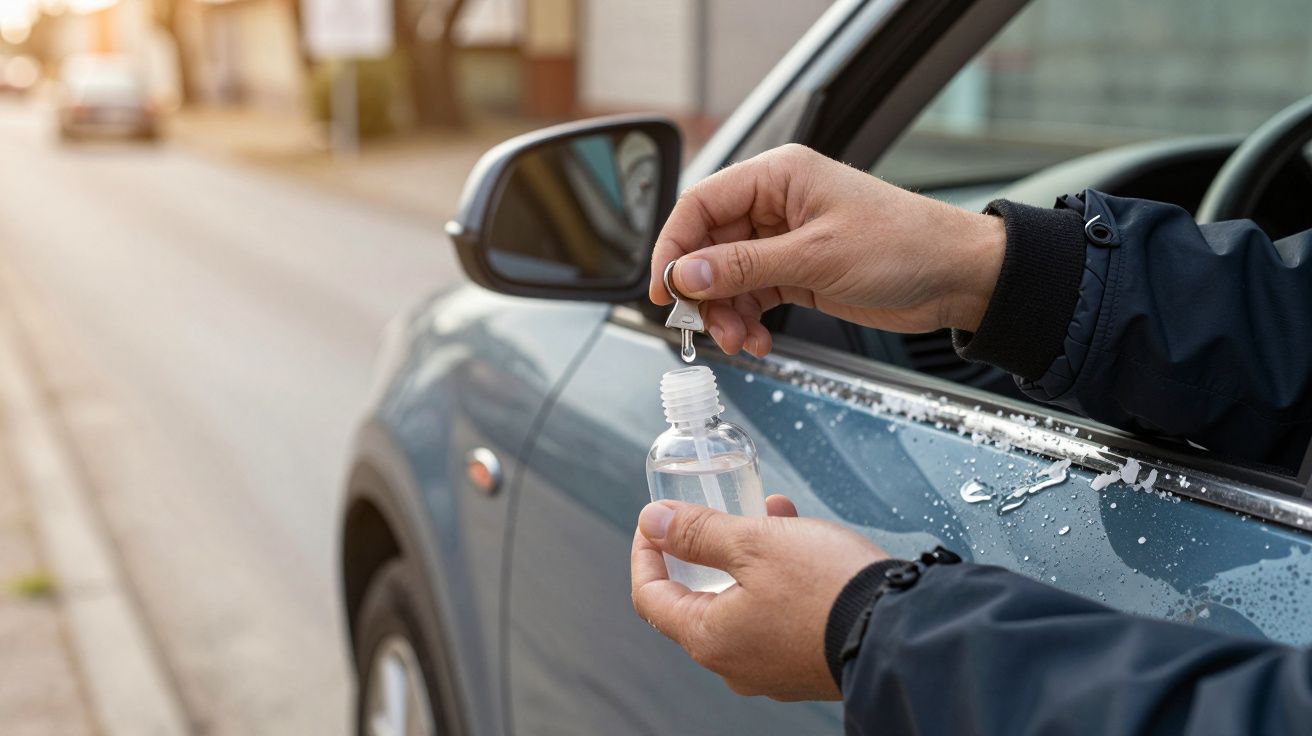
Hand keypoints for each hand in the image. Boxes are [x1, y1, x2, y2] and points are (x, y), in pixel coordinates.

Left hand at [630, 495, 888, 700]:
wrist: (903, 628)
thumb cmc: (828, 589)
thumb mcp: (754, 542)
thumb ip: (697, 532)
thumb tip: (653, 522)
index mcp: (710, 639)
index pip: (650, 596)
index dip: (646, 552)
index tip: (655, 521)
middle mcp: (735, 663)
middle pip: (697, 598)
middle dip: (708, 545)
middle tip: (719, 509)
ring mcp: (770, 667)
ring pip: (741, 600)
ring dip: (749, 553)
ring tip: (773, 512)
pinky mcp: (804, 661)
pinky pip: (774, 614)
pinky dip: (777, 577)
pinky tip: (801, 540)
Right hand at [648, 144, 1005, 355]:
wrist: (956, 276)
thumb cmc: (905, 245)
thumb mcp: (816, 257)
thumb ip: (745, 266)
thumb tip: (687, 274)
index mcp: (778, 176)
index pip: (701, 205)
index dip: (673, 247)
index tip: (663, 290)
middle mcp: (776, 203)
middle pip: (709, 246)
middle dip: (703, 291)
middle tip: (706, 326)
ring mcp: (786, 239)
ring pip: (728, 277)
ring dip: (726, 313)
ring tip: (741, 341)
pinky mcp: (799, 271)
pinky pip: (753, 295)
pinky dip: (749, 321)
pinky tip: (760, 340)